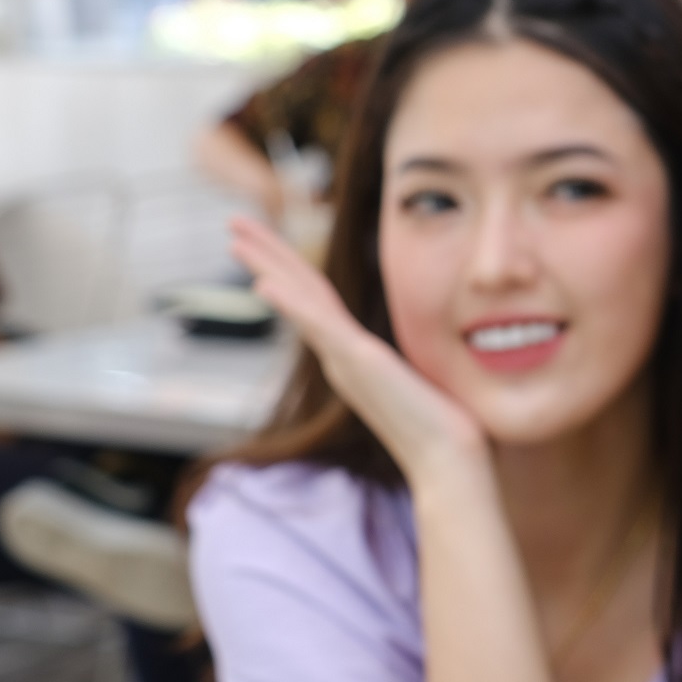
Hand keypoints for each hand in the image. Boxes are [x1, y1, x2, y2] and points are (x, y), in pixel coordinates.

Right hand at [230, 216, 485, 482]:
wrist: (450, 461)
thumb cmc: (445, 427)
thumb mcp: (419, 378)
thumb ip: (404, 362)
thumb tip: (420, 357)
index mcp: (352, 354)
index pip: (315, 296)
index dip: (289, 264)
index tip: (263, 240)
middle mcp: (341, 354)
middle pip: (297, 289)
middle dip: (265, 251)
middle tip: (231, 220)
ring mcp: (346, 359)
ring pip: (299, 299)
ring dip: (266, 264)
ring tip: (234, 236)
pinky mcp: (359, 363)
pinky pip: (318, 325)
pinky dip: (291, 304)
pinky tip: (263, 283)